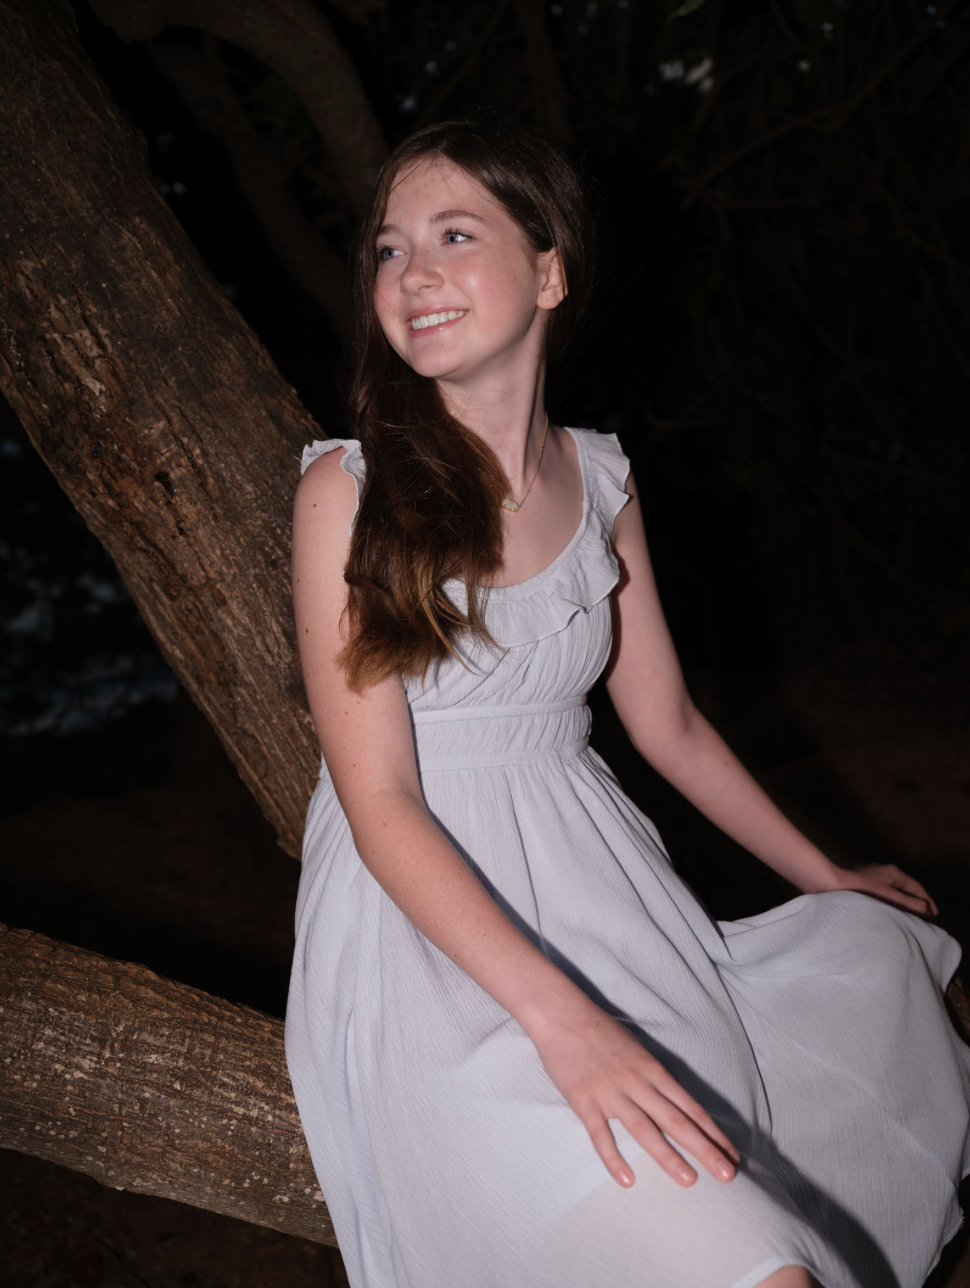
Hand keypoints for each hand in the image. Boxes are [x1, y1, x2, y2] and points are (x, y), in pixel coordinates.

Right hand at [531, 1002, 739, 1188]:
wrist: (562, 1014)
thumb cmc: (600, 1030)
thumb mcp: (637, 1050)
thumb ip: (654, 1077)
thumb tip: (675, 1102)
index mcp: (653, 1070)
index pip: (690, 1107)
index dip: (712, 1133)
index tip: (732, 1155)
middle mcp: (638, 1082)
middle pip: (676, 1121)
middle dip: (704, 1149)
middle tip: (728, 1176)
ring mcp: (611, 1092)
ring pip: (644, 1129)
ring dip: (668, 1156)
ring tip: (690, 1180)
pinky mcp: (584, 1100)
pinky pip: (600, 1134)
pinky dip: (613, 1158)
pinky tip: (627, 1180)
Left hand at [825, 862, 937, 916]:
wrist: (828, 884)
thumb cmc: (858, 891)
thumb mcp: (889, 898)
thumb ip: (909, 904)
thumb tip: (925, 910)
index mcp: (892, 871)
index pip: (916, 887)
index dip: (927, 901)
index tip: (934, 915)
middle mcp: (881, 870)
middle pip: (904, 887)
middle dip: (914, 902)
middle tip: (923, 917)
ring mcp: (868, 875)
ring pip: (890, 890)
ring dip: (900, 903)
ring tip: (905, 917)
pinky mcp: (858, 883)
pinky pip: (878, 893)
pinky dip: (886, 902)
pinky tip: (883, 913)